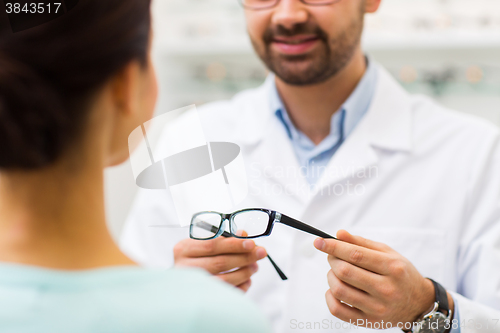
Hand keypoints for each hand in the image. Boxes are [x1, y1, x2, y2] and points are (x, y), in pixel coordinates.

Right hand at [173, 235, 266, 291]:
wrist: (182, 282)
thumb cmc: (195, 257)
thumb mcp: (203, 242)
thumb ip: (223, 238)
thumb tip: (243, 235)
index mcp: (184, 250)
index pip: (212, 245)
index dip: (234, 244)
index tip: (251, 243)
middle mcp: (185, 268)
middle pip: (220, 263)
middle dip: (244, 257)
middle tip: (260, 253)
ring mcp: (193, 286)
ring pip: (224, 280)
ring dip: (244, 272)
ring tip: (255, 266)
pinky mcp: (202, 299)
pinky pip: (226, 294)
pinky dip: (241, 286)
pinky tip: (247, 279)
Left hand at [314, 230, 443, 329]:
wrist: (418, 303)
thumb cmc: (400, 273)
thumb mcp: (387, 253)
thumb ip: (362, 243)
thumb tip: (339, 234)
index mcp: (392, 268)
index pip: (356, 254)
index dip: (334, 246)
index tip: (319, 241)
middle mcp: (387, 289)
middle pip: (345, 271)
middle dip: (332, 260)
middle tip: (332, 256)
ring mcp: (377, 308)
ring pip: (339, 290)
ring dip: (330, 277)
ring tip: (336, 272)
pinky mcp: (369, 322)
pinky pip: (338, 310)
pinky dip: (329, 297)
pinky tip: (334, 289)